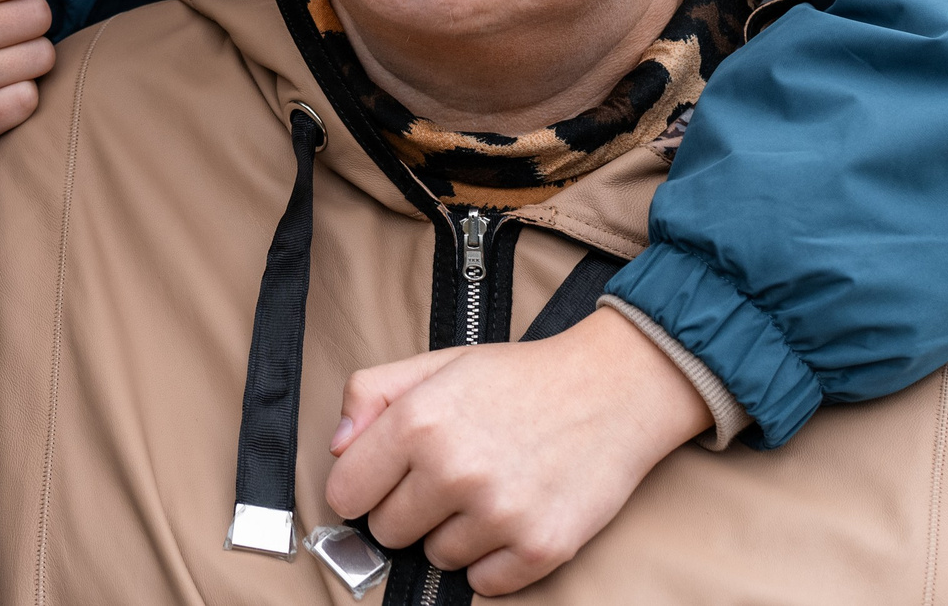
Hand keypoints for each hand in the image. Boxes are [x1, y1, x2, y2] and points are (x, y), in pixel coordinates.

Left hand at [323, 308, 710, 594]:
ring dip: (453, 533)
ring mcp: (499, 514)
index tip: (384, 479)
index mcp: (418, 421)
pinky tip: (509, 518)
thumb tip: (336, 447)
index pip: (345, 493)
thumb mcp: (435, 364)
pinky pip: (483, 583)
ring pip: (435, 558)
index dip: (362, 486)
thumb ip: (369, 394)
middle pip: (387, 532)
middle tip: (445, 479)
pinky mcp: (541, 548)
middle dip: (407, 509)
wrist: (612, 390)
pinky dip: (492, 560)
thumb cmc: (518, 379)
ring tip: (486, 491)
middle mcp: (454, 470)